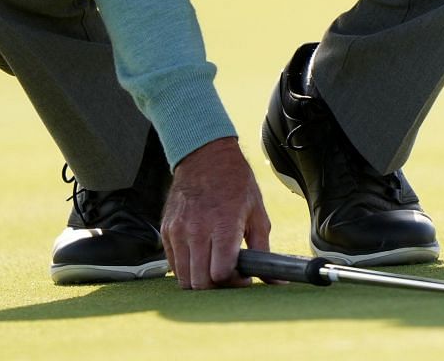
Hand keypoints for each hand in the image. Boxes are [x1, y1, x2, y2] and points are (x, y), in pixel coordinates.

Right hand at [161, 137, 270, 288]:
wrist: (205, 157)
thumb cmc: (235, 183)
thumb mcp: (257, 213)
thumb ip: (263, 249)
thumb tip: (275, 280)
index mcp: (223, 226)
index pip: (221, 274)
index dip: (234, 282)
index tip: (243, 276)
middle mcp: (197, 231)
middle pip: (200, 283)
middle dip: (217, 287)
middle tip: (228, 275)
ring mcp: (178, 232)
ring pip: (183, 278)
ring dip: (200, 280)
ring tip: (213, 266)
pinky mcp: (167, 231)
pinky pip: (173, 264)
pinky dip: (186, 267)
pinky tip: (200, 255)